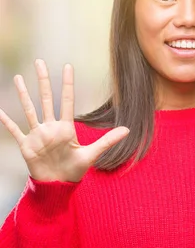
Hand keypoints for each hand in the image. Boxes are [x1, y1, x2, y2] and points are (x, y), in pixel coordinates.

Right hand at [0, 60, 128, 182]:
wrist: (59, 185)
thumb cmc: (75, 170)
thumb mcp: (92, 154)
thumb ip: (108, 141)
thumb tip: (128, 130)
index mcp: (66, 127)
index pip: (67, 100)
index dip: (67, 84)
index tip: (67, 66)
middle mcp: (51, 127)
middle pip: (46, 99)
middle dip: (43, 81)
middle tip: (39, 62)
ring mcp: (38, 135)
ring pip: (29, 109)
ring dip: (24, 94)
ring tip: (19, 78)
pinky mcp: (27, 145)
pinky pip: (15, 131)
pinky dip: (6, 121)